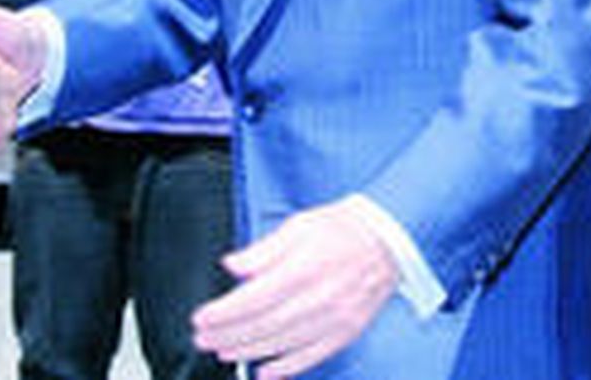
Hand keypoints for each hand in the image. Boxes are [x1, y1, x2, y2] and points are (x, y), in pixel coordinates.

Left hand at [193, 202, 397, 377]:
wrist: (388, 241)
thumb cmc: (342, 229)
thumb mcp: (297, 226)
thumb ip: (262, 251)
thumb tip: (232, 266)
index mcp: (304, 268)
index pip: (254, 299)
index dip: (224, 313)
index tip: (201, 318)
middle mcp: (320, 298)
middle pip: (264, 325)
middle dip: (228, 335)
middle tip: (204, 338)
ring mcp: (335, 319)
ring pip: (283, 343)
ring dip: (249, 351)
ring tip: (224, 352)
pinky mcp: (347, 332)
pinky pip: (312, 356)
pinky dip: (286, 367)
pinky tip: (265, 371)